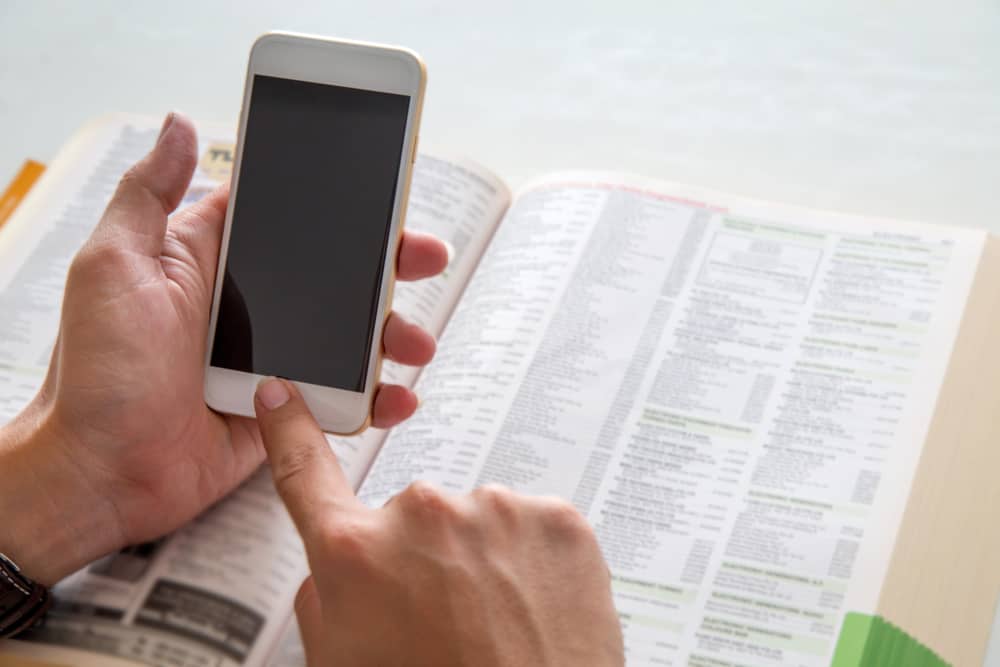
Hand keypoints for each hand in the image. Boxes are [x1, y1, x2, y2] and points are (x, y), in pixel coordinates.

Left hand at [0, 113, 448, 584]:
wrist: (102, 474)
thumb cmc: (97, 373)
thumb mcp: (113, 266)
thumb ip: (149, 194)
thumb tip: (179, 125)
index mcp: (213, 264)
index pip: (288, 222)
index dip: (339, 209)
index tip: (384, 196)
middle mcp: (251, 308)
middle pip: (335, 277)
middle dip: (388, 266)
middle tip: (426, 257)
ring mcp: (274, 362)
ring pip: (351, 338)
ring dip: (394, 334)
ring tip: (416, 342)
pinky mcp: (289, 413)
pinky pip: (345, 399)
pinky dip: (379, 399)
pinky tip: (399, 396)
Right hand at [254, 378, 624, 666]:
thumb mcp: (341, 661)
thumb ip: (325, 594)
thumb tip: (336, 559)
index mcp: (356, 551)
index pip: (306, 472)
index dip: (289, 429)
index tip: (282, 393)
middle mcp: (423, 514)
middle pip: (415, 516)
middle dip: (427, 557)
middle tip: (447, 620)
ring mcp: (496, 509)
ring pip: (479, 522)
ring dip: (484, 560)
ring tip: (496, 625)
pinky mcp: (558, 519)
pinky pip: (532, 527)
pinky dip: (533, 563)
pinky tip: (533, 610)